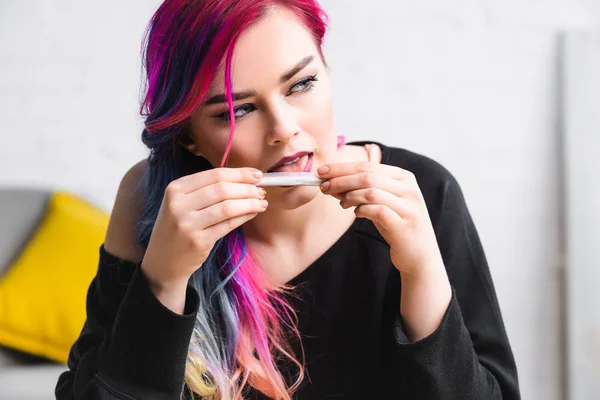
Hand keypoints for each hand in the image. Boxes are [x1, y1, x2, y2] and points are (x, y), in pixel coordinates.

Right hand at [142, 168, 267, 290]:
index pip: (214, 174)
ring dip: (249, 203)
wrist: (163, 261)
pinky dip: (244, 217)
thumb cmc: (179, 227)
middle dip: (247, 188)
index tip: (257, 175)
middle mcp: (178, 204)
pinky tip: (253, 213)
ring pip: (227, 207)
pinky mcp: (198, 241)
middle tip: (261, 190)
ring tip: (262, 202)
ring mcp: (187, 224)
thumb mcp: (182, 203)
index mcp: (175, 188)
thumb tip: (244, 178)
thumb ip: (206, 189)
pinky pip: (228, 225)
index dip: (240, 174)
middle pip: (222, 189)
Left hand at [317, 159, 443, 277]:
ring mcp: (409, 206)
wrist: (419, 256)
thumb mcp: (380, 203)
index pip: (368, 165)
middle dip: (341, 180)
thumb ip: (360, 191)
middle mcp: (409, 188)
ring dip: (349, 196)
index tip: (322, 171)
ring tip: (342, 203)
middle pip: (368, 176)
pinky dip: (361, 210)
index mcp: (404, 177)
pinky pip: (377, 211)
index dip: (342, 167)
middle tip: (323, 186)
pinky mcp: (404, 224)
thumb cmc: (396, 226)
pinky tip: (356, 213)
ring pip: (371, 191)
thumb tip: (330, 181)